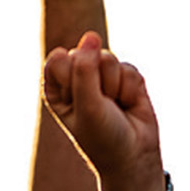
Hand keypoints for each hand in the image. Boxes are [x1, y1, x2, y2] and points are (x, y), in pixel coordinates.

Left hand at [43, 32, 161, 190]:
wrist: (134, 155)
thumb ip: (85, 69)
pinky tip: (129, 104)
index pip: (58, 59)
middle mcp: (76, 79)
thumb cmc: (101, 136)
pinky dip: (131, 88)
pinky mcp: (125, 78)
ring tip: (115, 106)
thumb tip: (91, 35)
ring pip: (108, 58)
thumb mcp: (87, 105)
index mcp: (55, 86)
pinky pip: (129, 68)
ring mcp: (101, 77)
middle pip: (84, 54)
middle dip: (97, 80)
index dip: (74, 77)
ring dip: (115, 85)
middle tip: (100, 105)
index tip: (80, 99)